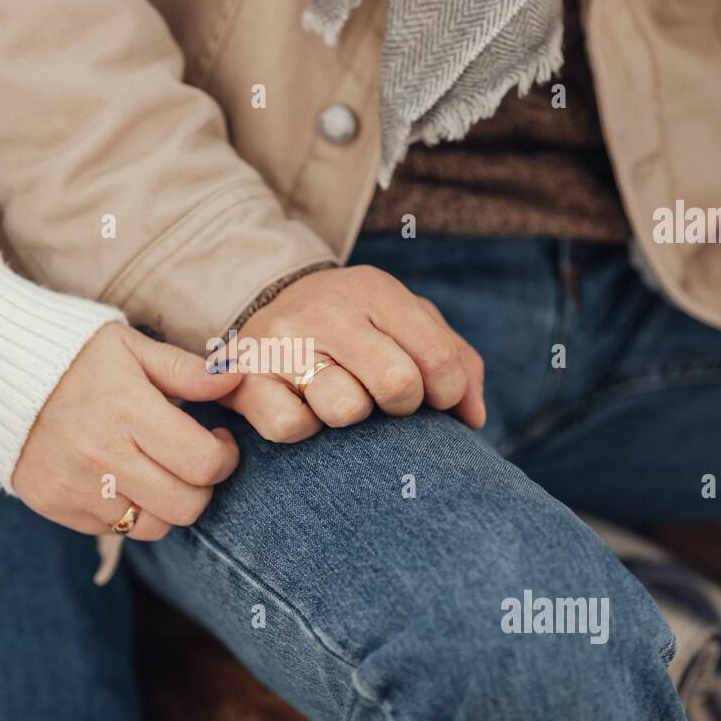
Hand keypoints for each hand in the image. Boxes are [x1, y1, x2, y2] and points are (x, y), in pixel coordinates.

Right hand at [12, 322, 241, 539]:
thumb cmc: (74, 354)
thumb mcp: (132, 347)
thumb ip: (187, 370)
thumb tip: (236, 378)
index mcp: (128, 410)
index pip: (202, 463)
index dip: (224, 458)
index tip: (218, 441)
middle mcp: (101, 455)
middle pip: (184, 506)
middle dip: (203, 487)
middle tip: (195, 462)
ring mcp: (74, 485)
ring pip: (151, 527)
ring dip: (165, 504)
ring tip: (157, 471)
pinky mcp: (53, 504)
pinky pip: (112, 529)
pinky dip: (127, 511)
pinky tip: (120, 478)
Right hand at [222, 265, 485, 442]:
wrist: (265, 305)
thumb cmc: (355, 328)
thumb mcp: (405, 324)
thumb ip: (454, 362)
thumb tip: (473, 419)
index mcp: (375, 290)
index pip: (438, 359)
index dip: (447, 395)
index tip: (433, 398)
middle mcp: (328, 310)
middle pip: (397, 384)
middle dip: (401, 406)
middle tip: (384, 401)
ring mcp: (284, 342)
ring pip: (345, 409)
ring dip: (349, 418)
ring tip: (338, 398)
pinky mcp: (246, 377)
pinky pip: (292, 426)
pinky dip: (304, 430)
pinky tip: (304, 410)